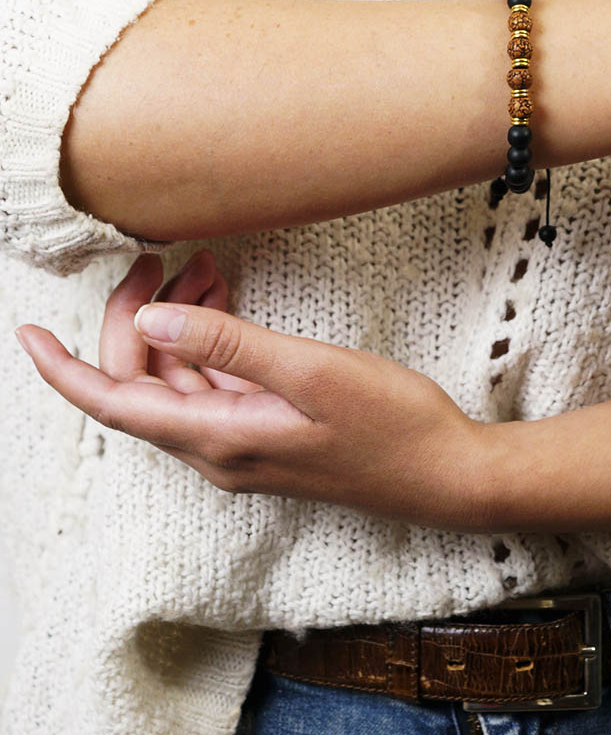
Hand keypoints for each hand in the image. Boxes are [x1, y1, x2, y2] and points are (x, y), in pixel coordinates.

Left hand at [13, 250, 488, 530]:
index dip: (62, 369)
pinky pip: (216, 388)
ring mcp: (245, 446)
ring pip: (181, 382)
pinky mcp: (270, 436)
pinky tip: (230, 305)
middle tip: (160, 261)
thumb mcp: (312, 373)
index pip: (113, 404)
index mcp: (218, 438)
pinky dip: (212, 344)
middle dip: (139, 320)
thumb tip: (152, 321)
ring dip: (180, 326)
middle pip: (144, 385)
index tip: (27, 333)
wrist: (444, 473)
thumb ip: (230, 345)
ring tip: (206, 270)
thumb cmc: (390, 425)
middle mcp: (219, 450)